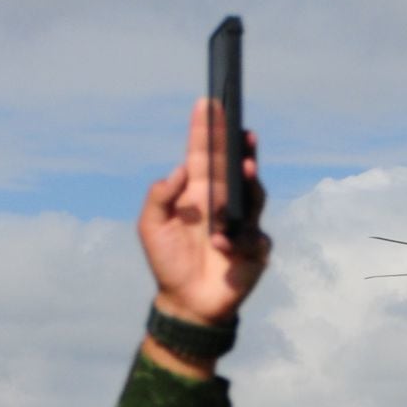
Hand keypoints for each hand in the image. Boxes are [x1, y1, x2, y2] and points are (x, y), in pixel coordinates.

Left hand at [138, 99, 269, 332]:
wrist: (186, 303)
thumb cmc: (167, 263)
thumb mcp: (150, 227)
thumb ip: (158, 197)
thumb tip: (179, 170)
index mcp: (197, 193)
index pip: (204, 155)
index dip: (207, 130)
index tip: (209, 103)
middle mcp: (224, 202)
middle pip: (235, 168)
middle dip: (239, 146)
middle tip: (242, 128)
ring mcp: (243, 224)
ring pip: (254, 195)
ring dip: (250, 182)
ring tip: (245, 170)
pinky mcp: (256, 249)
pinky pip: (253, 238)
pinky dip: (237, 241)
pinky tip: (220, 245)